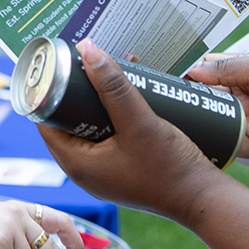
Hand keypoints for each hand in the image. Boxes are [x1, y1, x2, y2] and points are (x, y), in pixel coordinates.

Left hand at [37, 40, 224, 223]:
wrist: (202, 199)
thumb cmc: (170, 168)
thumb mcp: (139, 121)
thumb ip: (114, 86)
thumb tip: (87, 49)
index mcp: (76, 164)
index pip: (46, 121)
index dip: (50, 91)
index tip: (62, 65)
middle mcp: (84, 171)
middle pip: (67, 122)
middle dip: (78, 92)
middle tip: (90, 64)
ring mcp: (103, 172)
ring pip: (89, 128)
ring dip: (98, 102)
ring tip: (113, 75)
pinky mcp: (120, 170)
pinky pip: (106, 138)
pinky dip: (112, 117)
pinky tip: (129, 98)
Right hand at [185, 50, 248, 162]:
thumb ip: (230, 68)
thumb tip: (195, 69)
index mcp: (246, 72)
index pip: (211, 71)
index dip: (193, 73)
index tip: (175, 76)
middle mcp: (243, 96)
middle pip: (208, 97)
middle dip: (193, 98)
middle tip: (173, 98)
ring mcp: (247, 120)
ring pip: (214, 120)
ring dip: (202, 119)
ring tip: (183, 116)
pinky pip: (228, 143)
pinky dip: (216, 140)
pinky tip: (203, 135)